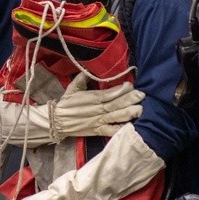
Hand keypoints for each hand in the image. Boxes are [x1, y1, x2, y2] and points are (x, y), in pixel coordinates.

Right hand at [0, 73, 144, 144]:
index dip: (121, 89)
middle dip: (129, 99)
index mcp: (92, 98)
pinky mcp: (98, 131)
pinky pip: (111, 131)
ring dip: (128, 113)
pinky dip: (120, 130)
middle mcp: (97, 110)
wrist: (56, 121)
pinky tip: (130, 128)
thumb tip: (90, 68)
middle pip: (116, 104)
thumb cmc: (66, 103)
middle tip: (142, 95)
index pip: (109, 93)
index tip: (131, 85)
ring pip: (116, 117)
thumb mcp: (73, 87)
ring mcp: (98, 121)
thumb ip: (83, 78)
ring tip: (140, 110)